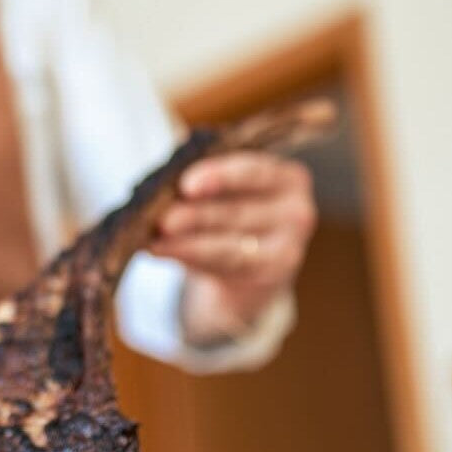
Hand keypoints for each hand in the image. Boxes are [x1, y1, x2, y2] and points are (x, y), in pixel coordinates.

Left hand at [150, 151, 316, 338]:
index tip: (187, 184)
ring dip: (187, 243)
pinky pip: (223, 268)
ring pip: (229, 246)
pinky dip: (188, 258)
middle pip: (237, 212)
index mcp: (289, 178)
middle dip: (196, 216)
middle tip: (163, 220)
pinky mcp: (269, 277)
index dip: (221, 176)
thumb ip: (204, 184)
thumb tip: (162, 182)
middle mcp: (297, 213)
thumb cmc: (234, 217)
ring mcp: (288, 251)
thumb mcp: (227, 194)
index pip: (255, 173)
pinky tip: (160, 252)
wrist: (252, 270)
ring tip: (154, 241)